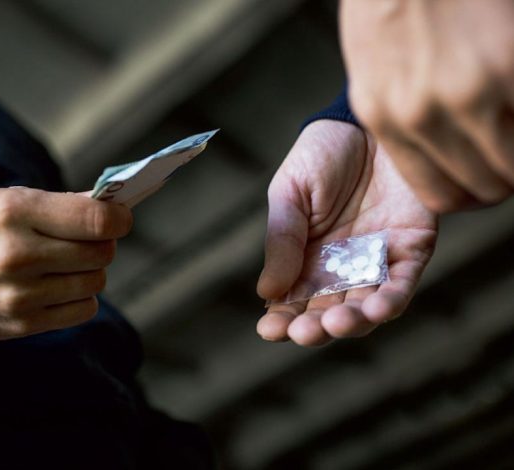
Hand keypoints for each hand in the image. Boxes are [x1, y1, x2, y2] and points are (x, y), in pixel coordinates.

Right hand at [0, 187, 132, 340]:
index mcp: (14, 212)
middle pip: (100, 253)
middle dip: (103, 243)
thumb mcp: (9, 200)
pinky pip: (82, 310)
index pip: (95, 219)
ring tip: (67, 263)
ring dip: (90, 271)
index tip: (121, 217)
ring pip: (95, 283)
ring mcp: (20, 294)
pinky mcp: (22, 323)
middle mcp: (18, 255)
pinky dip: (80, 297)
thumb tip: (113, 209)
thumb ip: (62, 205)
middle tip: (90, 238)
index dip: (119, 219)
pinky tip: (59, 286)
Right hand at [256, 120, 437, 345]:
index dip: (281, 321)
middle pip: (327, 313)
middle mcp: (340, 267)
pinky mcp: (411, 248)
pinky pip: (402, 284)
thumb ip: (282, 240)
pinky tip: (375, 309)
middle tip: (305, 331)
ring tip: (337, 322)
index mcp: (304, 257)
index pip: (291, 301)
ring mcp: (375, 261)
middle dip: (315, 329)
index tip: (270, 330)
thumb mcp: (289, 193)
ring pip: (365, 308)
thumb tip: (266, 292)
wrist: (369, 122)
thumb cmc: (322, 153)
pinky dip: (391, 301)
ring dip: (352, 323)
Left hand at [341, 0, 513, 212]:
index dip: (470, 193)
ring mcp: (467, 91)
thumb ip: (399, 118)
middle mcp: (420, 114)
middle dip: (504, 178)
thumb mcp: (372, 72)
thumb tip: (433, 154)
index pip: (438, 195)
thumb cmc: (388, 4)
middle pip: (484, 187)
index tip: (483, 179)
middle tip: (508, 150)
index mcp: (383, 118)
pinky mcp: (509, 65)